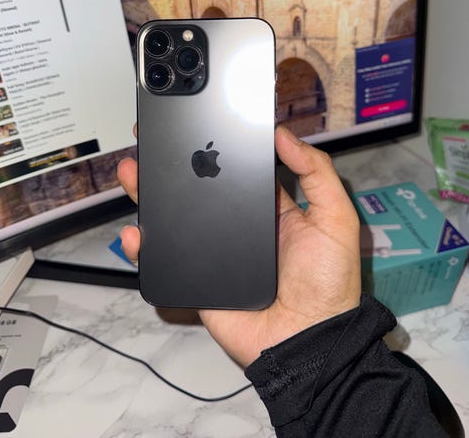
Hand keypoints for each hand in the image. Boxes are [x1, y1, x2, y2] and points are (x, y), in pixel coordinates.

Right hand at [117, 125, 360, 367]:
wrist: (307, 341)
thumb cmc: (328, 282)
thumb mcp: (335, 218)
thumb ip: (317, 174)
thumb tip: (284, 135)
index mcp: (268, 207)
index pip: (236, 170)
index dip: (215, 149)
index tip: (195, 127)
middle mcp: (238, 225)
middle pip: (198, 190)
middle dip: (172, 167)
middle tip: (151, 143)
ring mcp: (214, 251)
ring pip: (175, 219)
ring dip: (150, 196)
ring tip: (132, 172)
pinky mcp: (197, 278)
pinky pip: (166, 259)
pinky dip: (144, 247)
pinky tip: (134, 232)